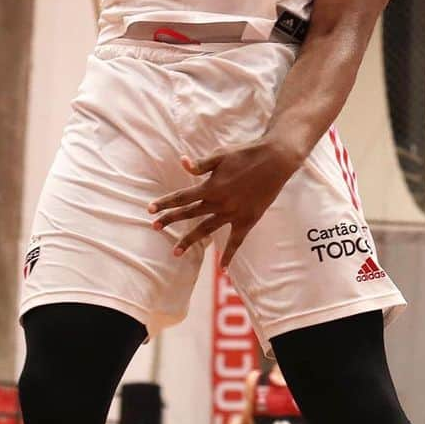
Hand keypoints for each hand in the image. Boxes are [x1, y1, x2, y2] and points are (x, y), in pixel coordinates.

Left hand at [148, 139, 301, 268]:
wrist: (274, 161)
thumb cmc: (245, 154)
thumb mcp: (220, 155)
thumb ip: (200, 164)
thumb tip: (182, 163)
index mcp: (211, 186)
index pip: (182, 197)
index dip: (165, 203)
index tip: (150, 209)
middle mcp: (219, 203)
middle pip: (189, 214)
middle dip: (171, 220)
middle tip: (155, 227)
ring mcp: (233, 214)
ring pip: (207, 229)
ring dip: (190, 240)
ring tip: (175, 252)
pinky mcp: (248, 220)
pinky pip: (236, 242)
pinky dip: (229, 255)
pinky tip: (222, 269)